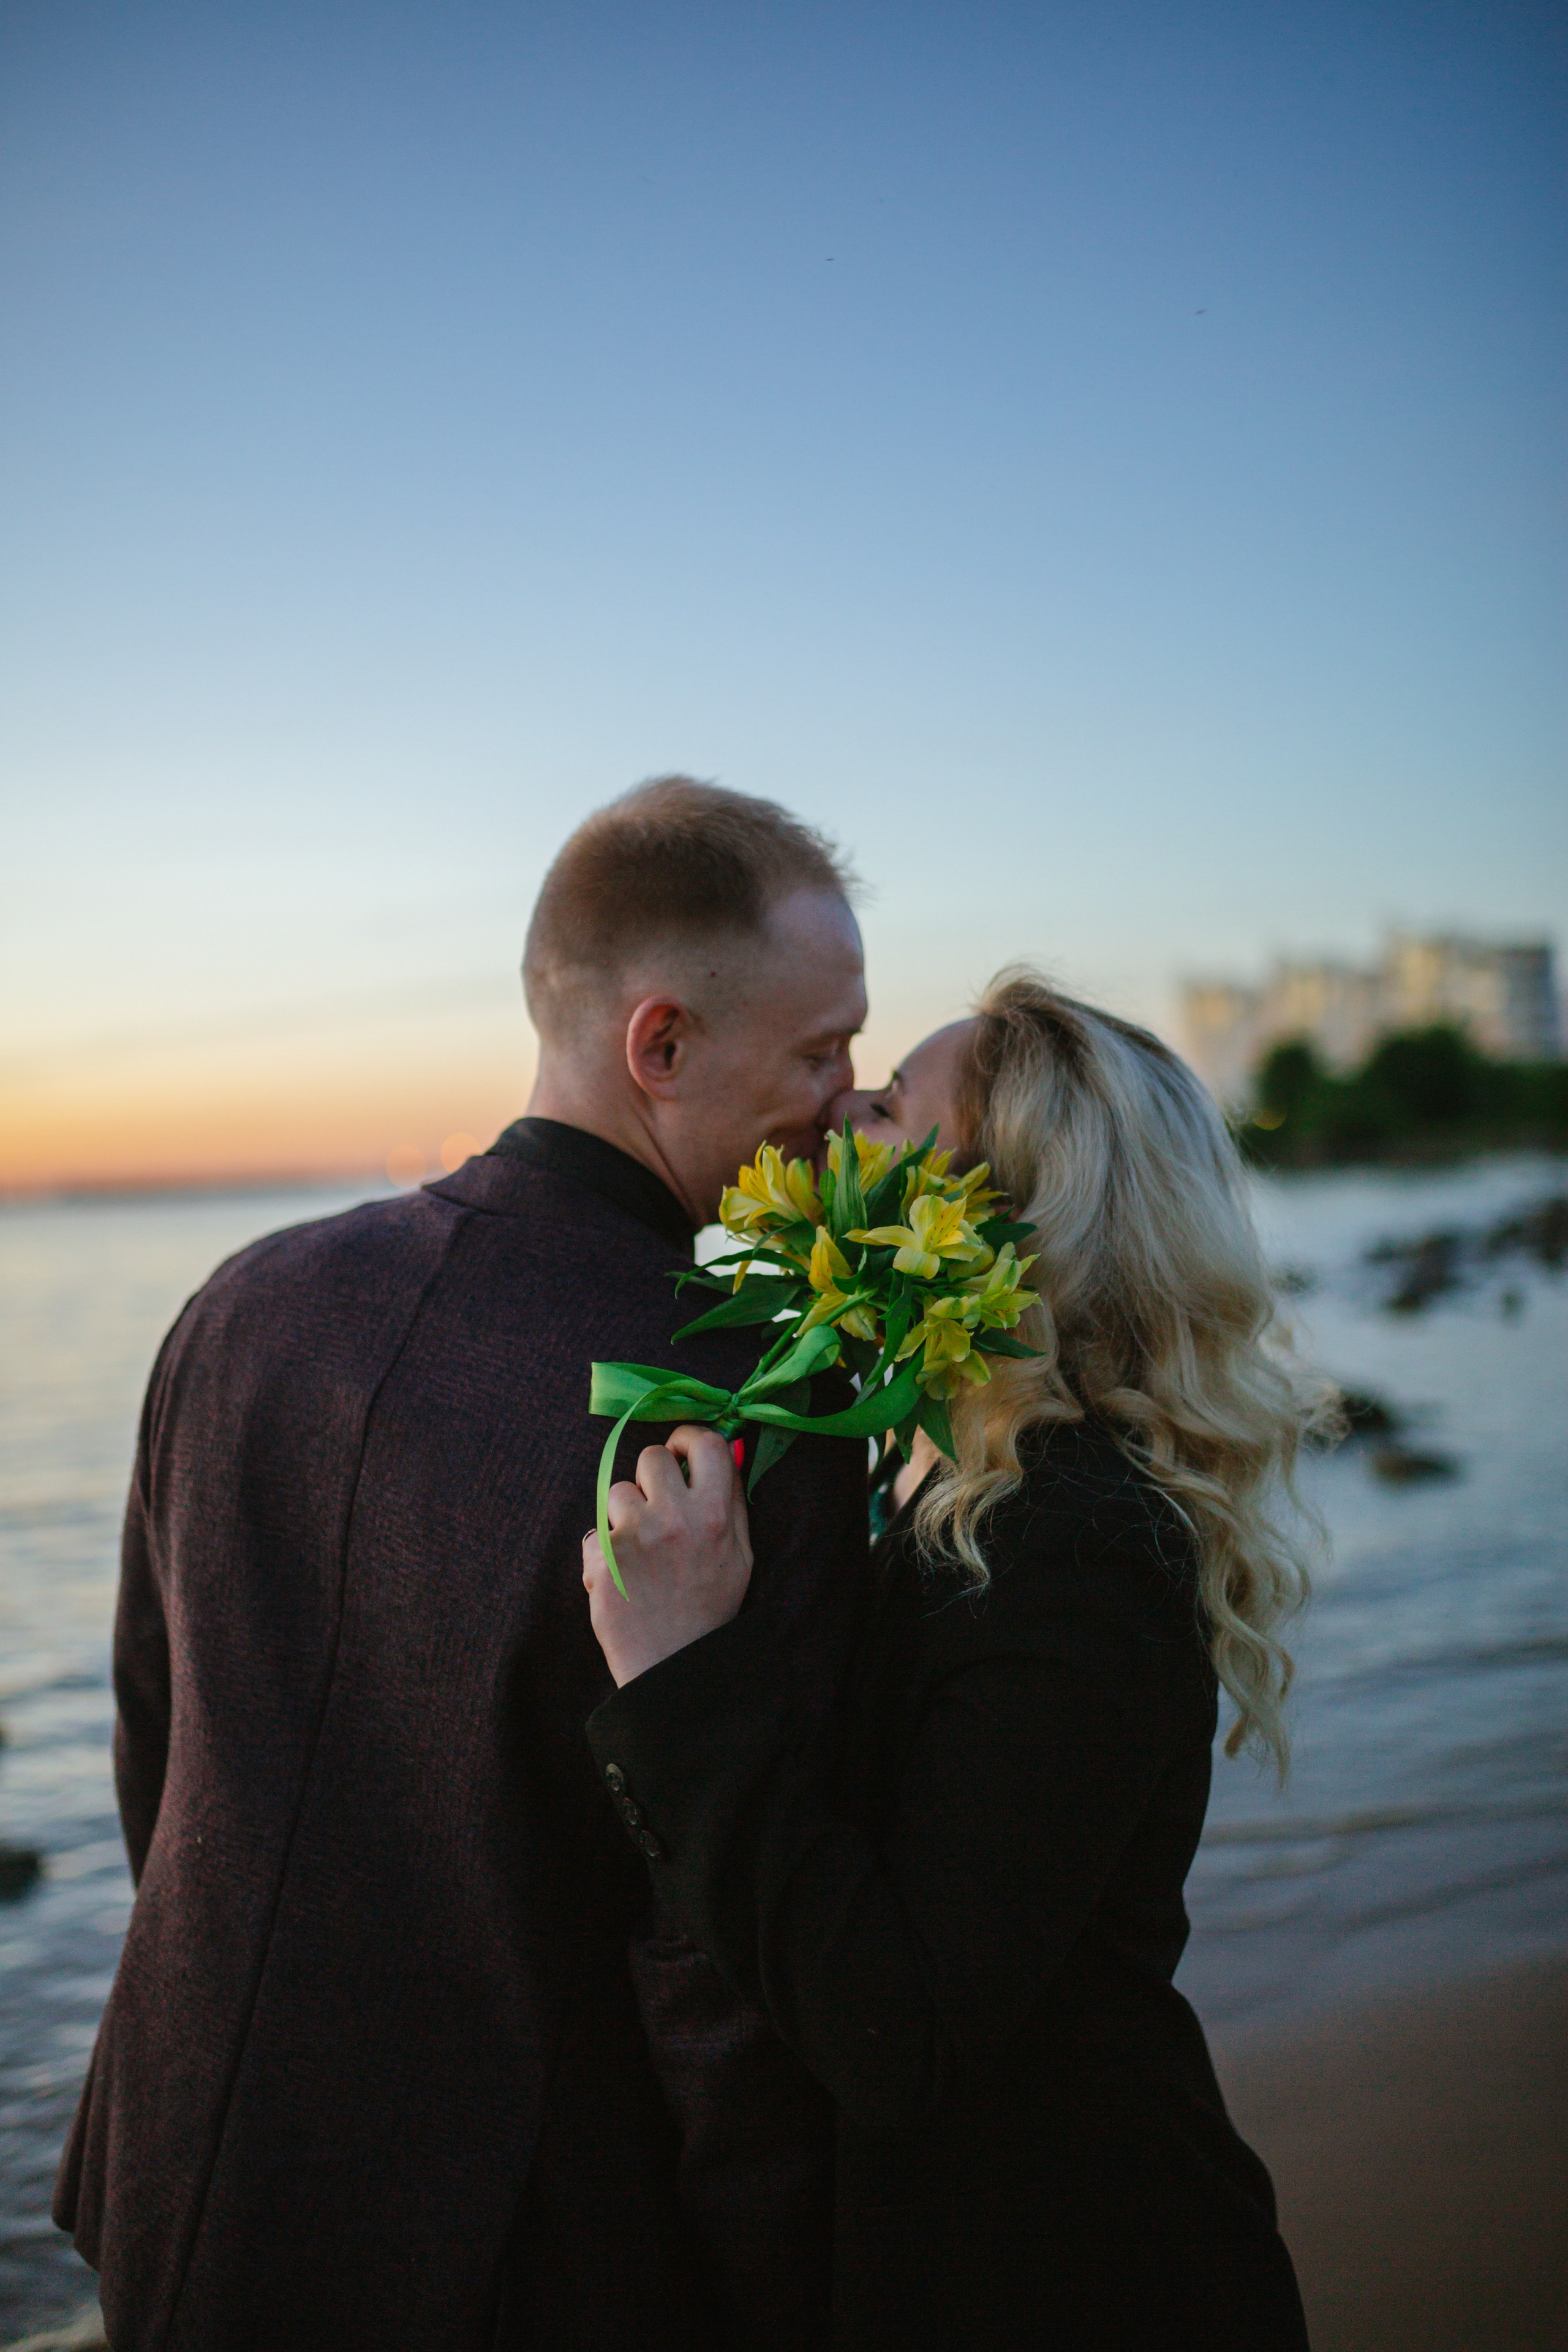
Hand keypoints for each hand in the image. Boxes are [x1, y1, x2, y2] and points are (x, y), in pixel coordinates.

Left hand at [583, 1426, 754, 1686]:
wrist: (674, 1668)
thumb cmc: (709, 1608)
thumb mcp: (740, 1555)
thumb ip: (732, 1499)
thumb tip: (725, 1447)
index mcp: (716, 1515)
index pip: (707, 1444)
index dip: (690, 1439)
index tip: (682, 1453)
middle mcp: (676, 1518)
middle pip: (652, 1457)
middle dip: (652, 1476)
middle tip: (657, 1506)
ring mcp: (636, 1536)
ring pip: (617, 1491)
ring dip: (625, 1515)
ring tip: (639, 1552)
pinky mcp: (603, 1558)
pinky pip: (596, 1533)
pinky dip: (604, 1554)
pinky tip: (622, 1579)